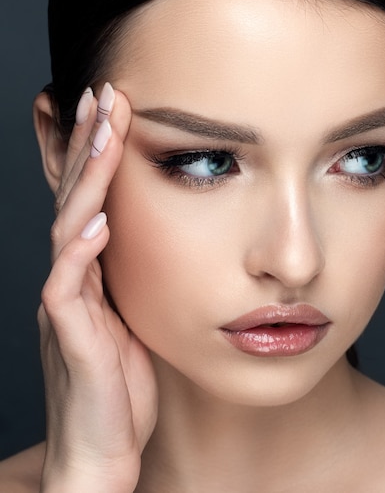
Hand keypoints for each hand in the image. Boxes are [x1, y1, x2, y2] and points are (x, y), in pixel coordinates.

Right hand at [38, 85, 157, 492]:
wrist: (103, 448)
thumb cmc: (122, 383)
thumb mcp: (134, 315)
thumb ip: (135, 276)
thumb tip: (157, 238)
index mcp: (90, 271)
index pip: (89, 198)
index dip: (96, 153)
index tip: (113, 107)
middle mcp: (72, 279)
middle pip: (75, 199)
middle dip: (88, 146)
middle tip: (102, 95)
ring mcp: (67, 306)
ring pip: (68, 230)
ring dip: (85, 182)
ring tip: (100, 136)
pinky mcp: (70, 339)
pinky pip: (68, 290)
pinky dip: (80, 253)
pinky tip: (96, 222)